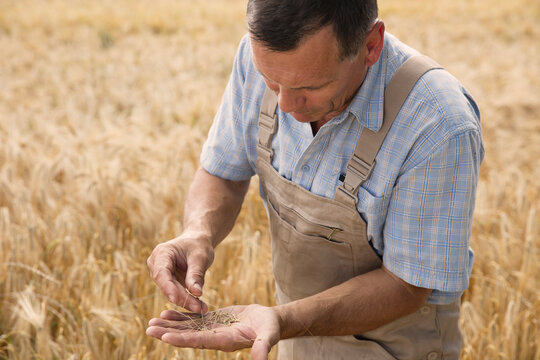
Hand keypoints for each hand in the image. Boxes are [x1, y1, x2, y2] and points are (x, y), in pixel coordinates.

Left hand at [146, 305, 280, 359]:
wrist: (271, 321)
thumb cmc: (271, 327)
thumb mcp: (269, 335)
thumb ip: (263, 347)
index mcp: (225, 341)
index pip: (200, 341)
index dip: (183, 339)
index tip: (166, 337)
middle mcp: (215, 338)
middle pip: (188, 337)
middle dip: (168, 333)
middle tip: (149, 329)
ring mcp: (213, 330)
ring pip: (187, 328)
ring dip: (170, 325)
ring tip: (152, 322)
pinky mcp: (213, 321)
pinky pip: (193, 320)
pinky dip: (180, 317)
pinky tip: (167, 313)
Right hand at [147, 234, 213, 312]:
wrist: (197, 242)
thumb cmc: (198, 245)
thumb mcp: (200, 257)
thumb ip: (196, 274)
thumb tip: (196, 293)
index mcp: (161, 253)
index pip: (162, 273)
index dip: (168, 287)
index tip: (176, 299)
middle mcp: (156, 265)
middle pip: (166, 285)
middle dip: (182, 298)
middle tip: (198, 308)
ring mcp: (161, 275)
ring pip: (171, 292)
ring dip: (186, 302)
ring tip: (202, 308)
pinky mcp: (168, 283)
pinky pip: (177, 293)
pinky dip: (188, 300)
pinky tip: (199, 306)